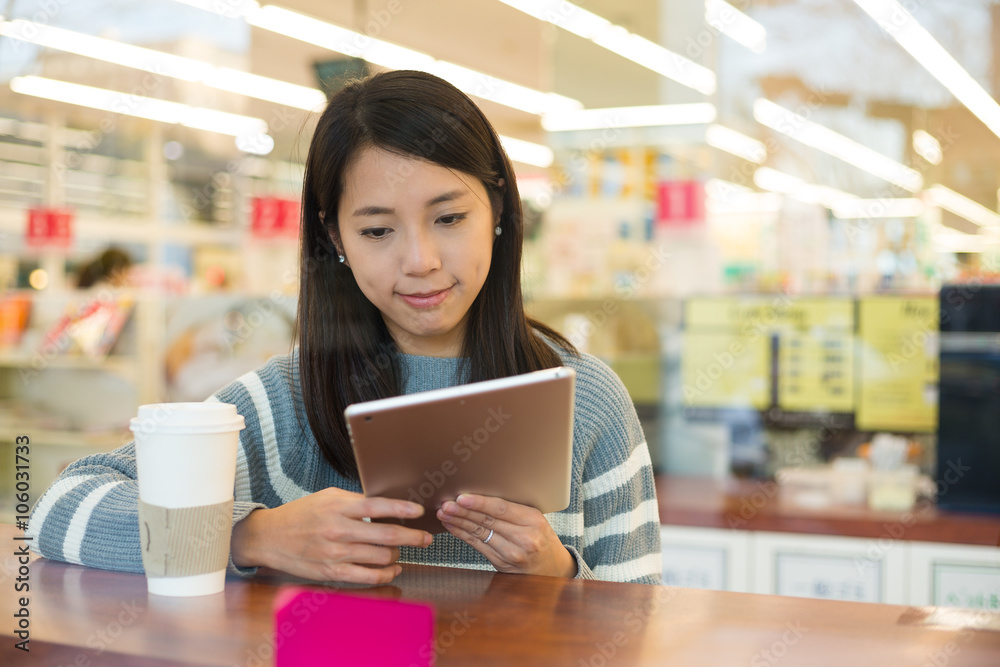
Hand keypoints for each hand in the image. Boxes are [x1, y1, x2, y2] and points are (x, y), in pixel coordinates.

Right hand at [231, 487, 433, 584]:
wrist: (269, 536)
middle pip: (386, 534)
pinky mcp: (332, 572)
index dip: (402, 508)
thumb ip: (355, 501)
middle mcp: (338, 529)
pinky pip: (368, 576)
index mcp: (338, 507)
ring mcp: (335, 553)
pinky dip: (386, 574)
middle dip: (412, 537)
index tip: (419, 511)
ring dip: (398, 555)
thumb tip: (387, 504)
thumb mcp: (328, 497)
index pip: (378, 506)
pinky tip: (393, 568)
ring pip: (381, 556)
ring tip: (402, 551)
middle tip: (426, 538)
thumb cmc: (301, 514)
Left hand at [436, 494, 576, 577]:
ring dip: (459, 523)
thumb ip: (513, 509)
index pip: (501, 509)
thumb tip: (482, 495)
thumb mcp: (536, 519)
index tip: (462, 497)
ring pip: (480, 534)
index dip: (480, 503)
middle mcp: (523, 538)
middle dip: (463, 512)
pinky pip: (478, 546)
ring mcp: (512, 554)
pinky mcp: (502, 564)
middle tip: (446, 504)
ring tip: (444, 513)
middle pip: (487, 521)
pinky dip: (463, 535)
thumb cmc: (542, 537)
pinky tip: (453, 526)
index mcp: (533, 520)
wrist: (553, 568)